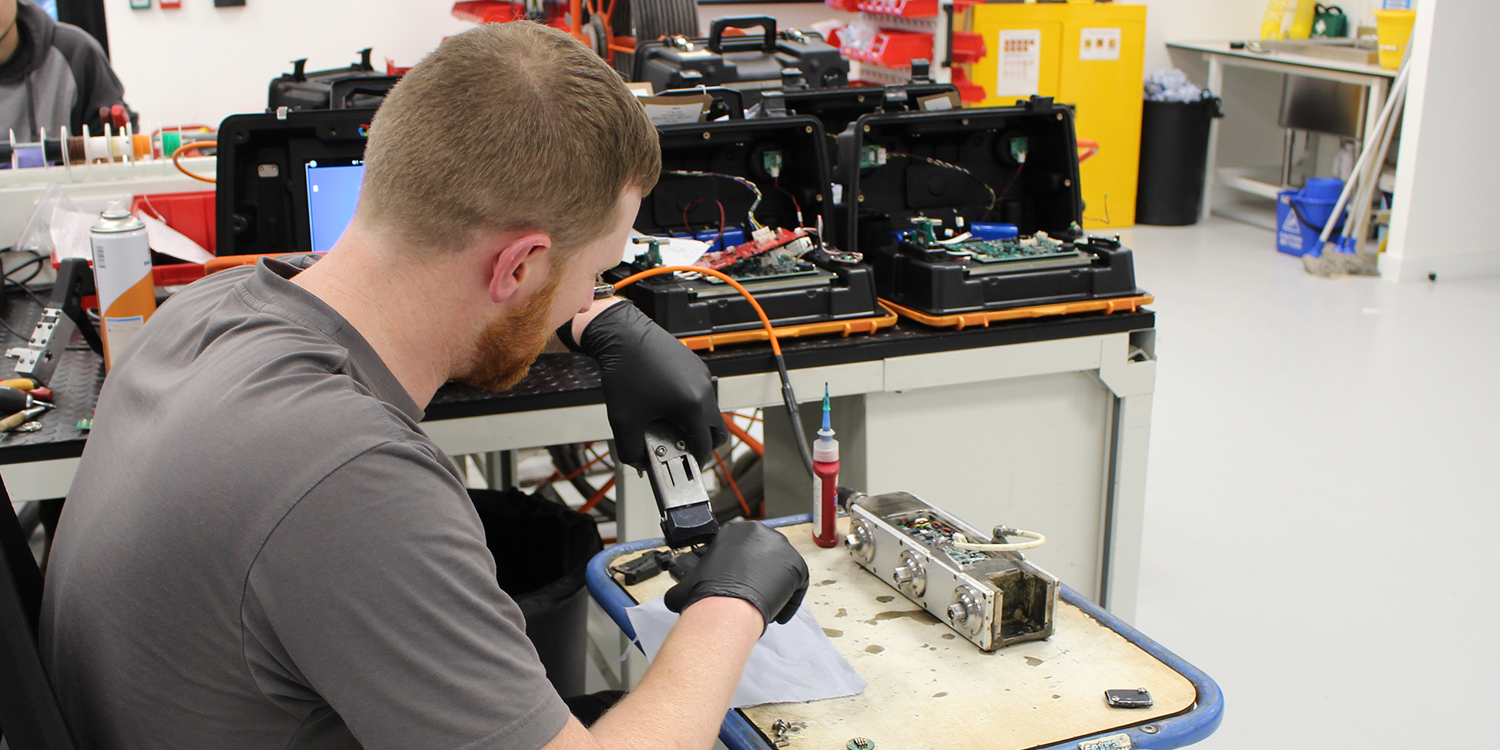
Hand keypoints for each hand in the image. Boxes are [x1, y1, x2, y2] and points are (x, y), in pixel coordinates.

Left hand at [575, 301, 725, 469]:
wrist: (621, 335)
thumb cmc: (624, 371)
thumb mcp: (624, 421)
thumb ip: (631, 451)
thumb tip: (639, 462)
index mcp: (693, 406)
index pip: (706, 445)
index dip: (696, 461)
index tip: (685, 465)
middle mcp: (703, 390)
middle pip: (717, 429)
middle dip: (703, 444)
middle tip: (683, 448)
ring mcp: (701, 376)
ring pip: (709, 410)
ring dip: (695, 423)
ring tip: (668, 425)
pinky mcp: (694, 366)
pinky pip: (700, 393)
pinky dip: (689, 405)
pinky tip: (664, 404)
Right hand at [664, 521, 809, 628]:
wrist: (727, 608)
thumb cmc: (708, 595)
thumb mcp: (686, 584)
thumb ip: (683, 584)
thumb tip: (674, 596)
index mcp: (733, 531)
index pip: (742, 547)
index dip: (742, 568)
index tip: (741, 582)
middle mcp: (759, 533)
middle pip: (764, 554)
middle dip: (760, 575)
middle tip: (753, 594)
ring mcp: (780, 548)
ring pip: (781, 567)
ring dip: (775, 585)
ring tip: (766, 605)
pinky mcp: (796, 565)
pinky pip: (797, 583)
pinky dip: (790, 599)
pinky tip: (778, 613)